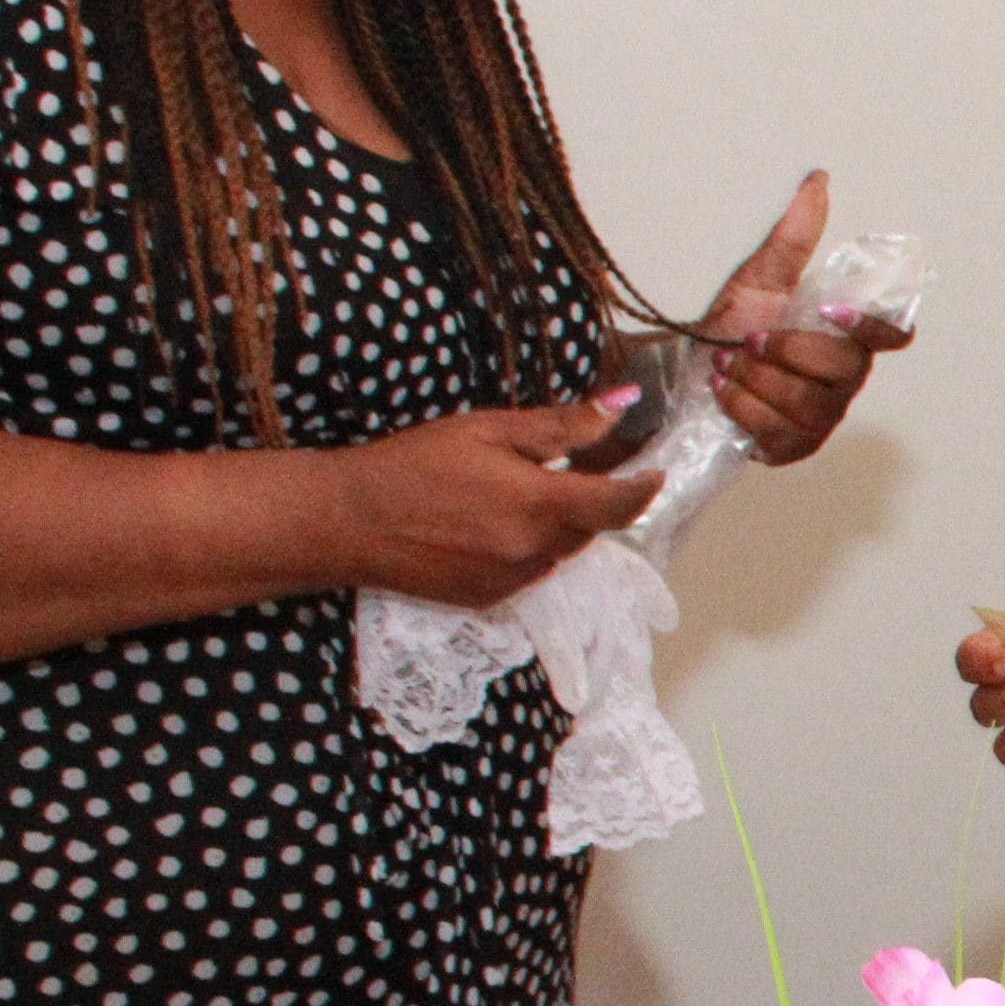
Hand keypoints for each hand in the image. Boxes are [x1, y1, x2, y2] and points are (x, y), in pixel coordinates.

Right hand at [313, 400, 657, 606]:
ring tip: (506, 495)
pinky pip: (529, 571)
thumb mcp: (489, 429)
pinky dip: (525, 548)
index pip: (620, 505)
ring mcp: (515, 582)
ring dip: (554, 526)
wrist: (349, 522)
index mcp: (542, 506)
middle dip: (585, 501)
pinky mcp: (491, 600)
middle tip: (558, 470)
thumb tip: (624, 405)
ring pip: (560, 552)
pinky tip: (484, 525)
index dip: (645, 489)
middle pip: (589, 528)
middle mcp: (537, 553)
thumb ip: (562, 425)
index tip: (655, 472)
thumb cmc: (415, 464)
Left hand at [698, 170, 910, 464]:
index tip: (829, 311)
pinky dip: (744, 408)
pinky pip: (779, 433)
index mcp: (847, 337)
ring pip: (809, 403)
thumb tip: (817, 182)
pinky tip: (724, 391)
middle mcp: (844, 380)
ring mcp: (822, 419)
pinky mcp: (793, 448)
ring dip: (758, 379)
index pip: (894, 335)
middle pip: (843, 369)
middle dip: (787, 352)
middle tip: (750, 340)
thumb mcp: (758, 276)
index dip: (871, 327)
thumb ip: (794, 236)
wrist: (682, 370)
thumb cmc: (728, 326)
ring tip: (728, 364)